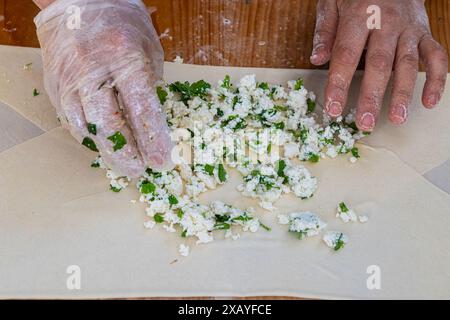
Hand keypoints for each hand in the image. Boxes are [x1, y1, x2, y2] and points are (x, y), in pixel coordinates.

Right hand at [35, 0, 172, 176]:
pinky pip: (71, 119)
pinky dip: (90, 136)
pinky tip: (103, 144)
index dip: (152, 139)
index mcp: (124, 57)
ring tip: (124, 164)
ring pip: (85, 128)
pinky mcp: (54, 85)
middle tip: (140, 171)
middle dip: (126, 154)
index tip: (161, 161)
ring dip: (106, 151)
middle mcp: (92, 69)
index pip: (140, 108)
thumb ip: (149, 87)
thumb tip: (152, 126)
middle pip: (108, 125)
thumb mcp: (149, 50)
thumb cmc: (123, 25)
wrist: (78, 1)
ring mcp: (68, 78)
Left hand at [311, 0, 447, 130]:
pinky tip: (428, 102)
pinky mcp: (424, 32)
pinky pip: (436, 56)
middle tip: (364, 122)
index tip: (333, 108)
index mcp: (359, 16)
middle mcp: (386, 23)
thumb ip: (325, 31)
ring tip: (396, 118)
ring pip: (407, 64)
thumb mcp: (332, 3)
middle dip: (372, 95)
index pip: (346, 55)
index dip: (339, 84)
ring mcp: (408, 29)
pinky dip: (435, 79)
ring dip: (402, 93)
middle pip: (379, 64)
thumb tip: (317, 59)